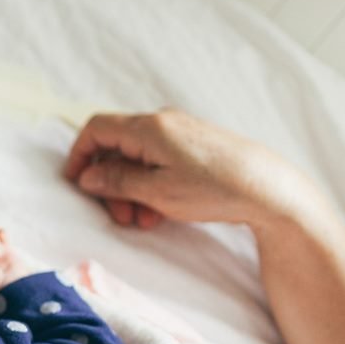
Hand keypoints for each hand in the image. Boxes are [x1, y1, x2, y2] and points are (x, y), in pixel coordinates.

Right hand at [63, 108, 306, 229]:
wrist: (269, 188)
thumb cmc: (213, 188)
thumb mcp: (157, 192)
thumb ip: (117, 182)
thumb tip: (88, 176)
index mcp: (149, 128)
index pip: (97, 129)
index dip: (79, 155)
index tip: (75, 182)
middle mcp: (162, 124)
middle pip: (116, 147)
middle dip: (109, 183)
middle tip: (118, 215)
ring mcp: (180, 134)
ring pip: (137, 158)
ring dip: (130, 190)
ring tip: (142, 219)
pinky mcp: (194, 147)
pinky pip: (158, 162)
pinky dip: (150, 185)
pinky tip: (160, 211)